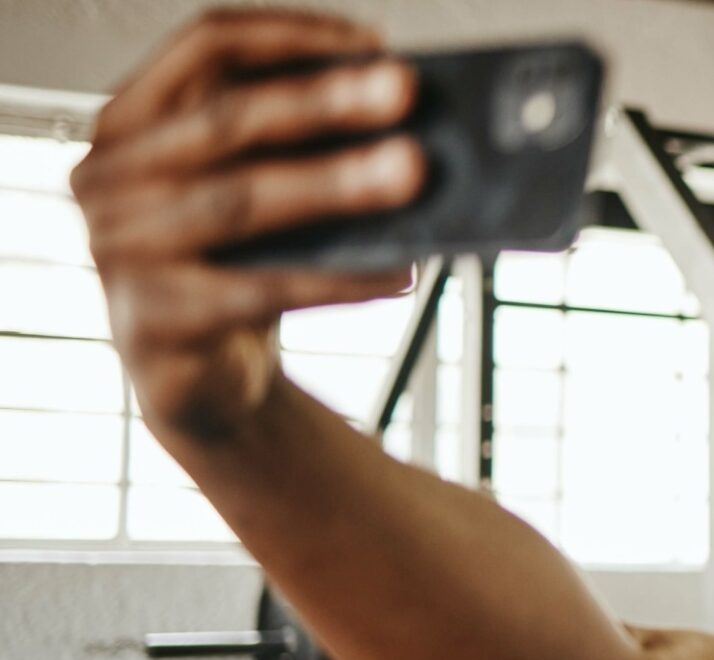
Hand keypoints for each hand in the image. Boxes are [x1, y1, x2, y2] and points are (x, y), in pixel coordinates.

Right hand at [70, 7, 425, 440]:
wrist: (202, 378)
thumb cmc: (230, 267)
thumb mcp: (249, 189)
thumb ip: (291, 146)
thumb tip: (397, 115)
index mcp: (130, 122)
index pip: (203, 46)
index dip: (289, 35)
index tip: (372, 42)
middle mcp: (109, 175)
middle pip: (226, 120)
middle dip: (324, 101)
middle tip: (403, 91)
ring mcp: (118, 248)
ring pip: (241, 201)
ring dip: (336, 183)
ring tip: (411, 171)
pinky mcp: (151, 319)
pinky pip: (259, 289)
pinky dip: (337, 279)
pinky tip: (395, 271)